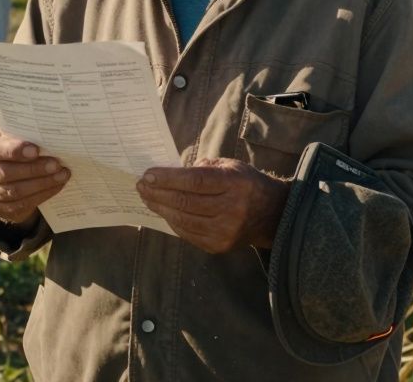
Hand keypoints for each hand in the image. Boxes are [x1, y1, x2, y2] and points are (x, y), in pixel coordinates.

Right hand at [0, 131, 69, 225]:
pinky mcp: (1, 208)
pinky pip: (23, 204)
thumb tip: (47, 136)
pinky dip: (43, 194)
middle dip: (33, 169)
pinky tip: (57, 185)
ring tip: (61, 174)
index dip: (14, 151)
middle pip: (5, 174)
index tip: (35, 150)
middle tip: (56, 164)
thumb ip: (19, 135)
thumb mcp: (5, 137)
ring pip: (15, 192)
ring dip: (42, 183)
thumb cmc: (6, 148)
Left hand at [137, 157, 289, 252]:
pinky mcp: (218, 246)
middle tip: (141, 185)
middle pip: (185, 201)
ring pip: (183, 219)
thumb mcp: (230, 166)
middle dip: (158, 193)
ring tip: (147, 197)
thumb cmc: (245, 184)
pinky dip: (172, 221)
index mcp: (234, 184)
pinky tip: (163, 211)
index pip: (195, 181)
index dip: (168, 178)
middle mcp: (231, 209)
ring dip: (160, 207)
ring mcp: (225, 231)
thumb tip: (170, 173)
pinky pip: (187, 233)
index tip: (148, 174)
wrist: (271, 214)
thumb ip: (202, 167)